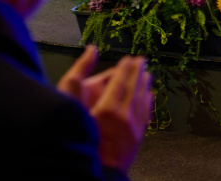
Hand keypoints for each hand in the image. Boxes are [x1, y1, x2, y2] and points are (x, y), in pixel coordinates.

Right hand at [57, 46, 153, 172]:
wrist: (94, 173)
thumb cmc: (77, 142)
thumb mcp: (70, 107)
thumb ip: (77, 78)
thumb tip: (90, 51)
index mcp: (107, 109)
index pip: (120, 81)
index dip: (124, 68)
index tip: (128, 58)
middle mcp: (123, 117)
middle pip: (133, 89)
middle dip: (138, 72)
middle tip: (142, 59)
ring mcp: (132, 129)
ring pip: (142, 101)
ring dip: (145, 85)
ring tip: (147, 73)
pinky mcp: (136, 139)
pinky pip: (145, 115)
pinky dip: (148, 102)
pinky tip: (150, 96)